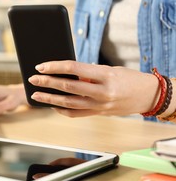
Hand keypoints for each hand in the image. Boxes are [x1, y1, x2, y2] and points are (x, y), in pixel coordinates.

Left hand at [28, 60, 158, 116]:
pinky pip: (76, 113)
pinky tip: (51, 104)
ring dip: (49, 98)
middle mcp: (102, 92)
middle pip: (68, 86)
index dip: (55, 66)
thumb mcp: (109, 70)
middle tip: (33, 79)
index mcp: (105, 76)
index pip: (74, 68)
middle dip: (47, 82)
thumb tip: (63, 73)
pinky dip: (61, 109)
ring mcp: (99, 105)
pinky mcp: (98, 113)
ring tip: (36, 94)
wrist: (148, 95)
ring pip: (68, 103)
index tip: (41, 66)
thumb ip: (87, 73)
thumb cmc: (128, 78)